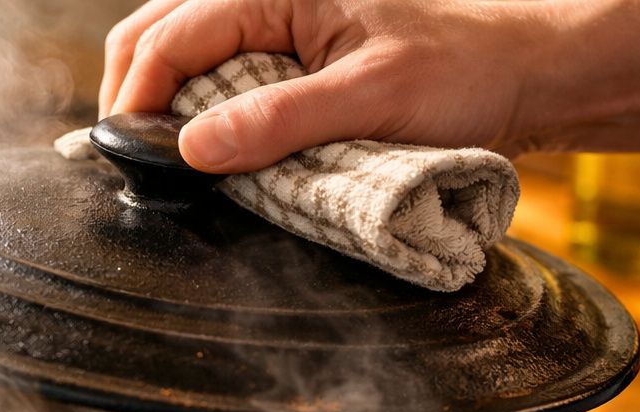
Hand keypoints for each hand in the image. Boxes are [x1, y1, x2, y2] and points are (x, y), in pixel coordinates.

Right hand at [101, 0, 639, 172]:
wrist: (517, 77)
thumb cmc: (458, 75)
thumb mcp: (371, 100)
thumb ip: (280, 121)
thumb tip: (192, 149)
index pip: (175, 35)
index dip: (138, 93)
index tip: (127, 150)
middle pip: (156, 32)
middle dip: (128, 90)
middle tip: (122, 156)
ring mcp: (271, 27)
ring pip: (176, 51)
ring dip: (151, 98)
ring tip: (144, 153)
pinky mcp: (282, 60)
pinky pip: (210, 74)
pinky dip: (183, 107)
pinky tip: (182, 145)